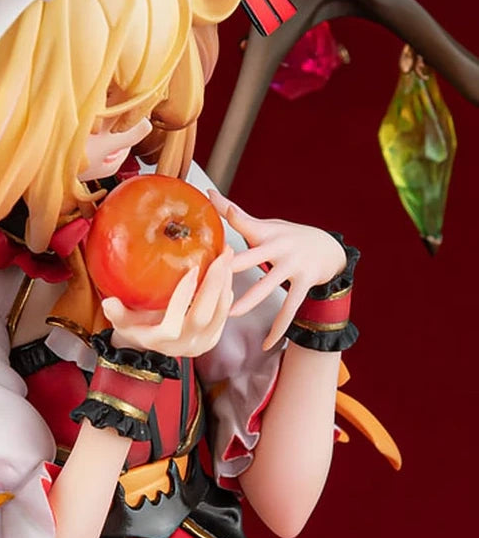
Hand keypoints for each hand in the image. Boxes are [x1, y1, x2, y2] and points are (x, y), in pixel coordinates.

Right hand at [102, 247, 233, 357]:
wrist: (149, 345)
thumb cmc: (134, 327)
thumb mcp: (121, 322)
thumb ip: (116, 313)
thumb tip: (109, 303)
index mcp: (160, 341)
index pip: (173, 324)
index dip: (183, 298)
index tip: (192, 269)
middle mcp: (183, 346)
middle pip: (204, 316)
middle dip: (215, 283)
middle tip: (222, 254)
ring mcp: (200, 344)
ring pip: (219, 314)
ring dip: (225, 284)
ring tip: (226, 257)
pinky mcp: (211, 339)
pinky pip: (223, 316)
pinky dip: (227, 294)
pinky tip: (227, 274)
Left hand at [207, 190, 346, 349]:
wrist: (329, 249)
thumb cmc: (287, 237)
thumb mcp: (266, 224)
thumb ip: (236, 213)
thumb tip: (208, 193)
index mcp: (266, 232)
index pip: (244, 221)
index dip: (232, 213)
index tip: (218, 207)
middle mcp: (279, 248)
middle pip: (250, 257)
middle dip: (230, 267)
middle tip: (209, 277)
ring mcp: (292, 267)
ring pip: (266, 287)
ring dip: (249, 301)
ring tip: (230, 313)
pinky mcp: (302, 285)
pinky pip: (288, 309)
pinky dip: (278, 328)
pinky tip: (267, 344)